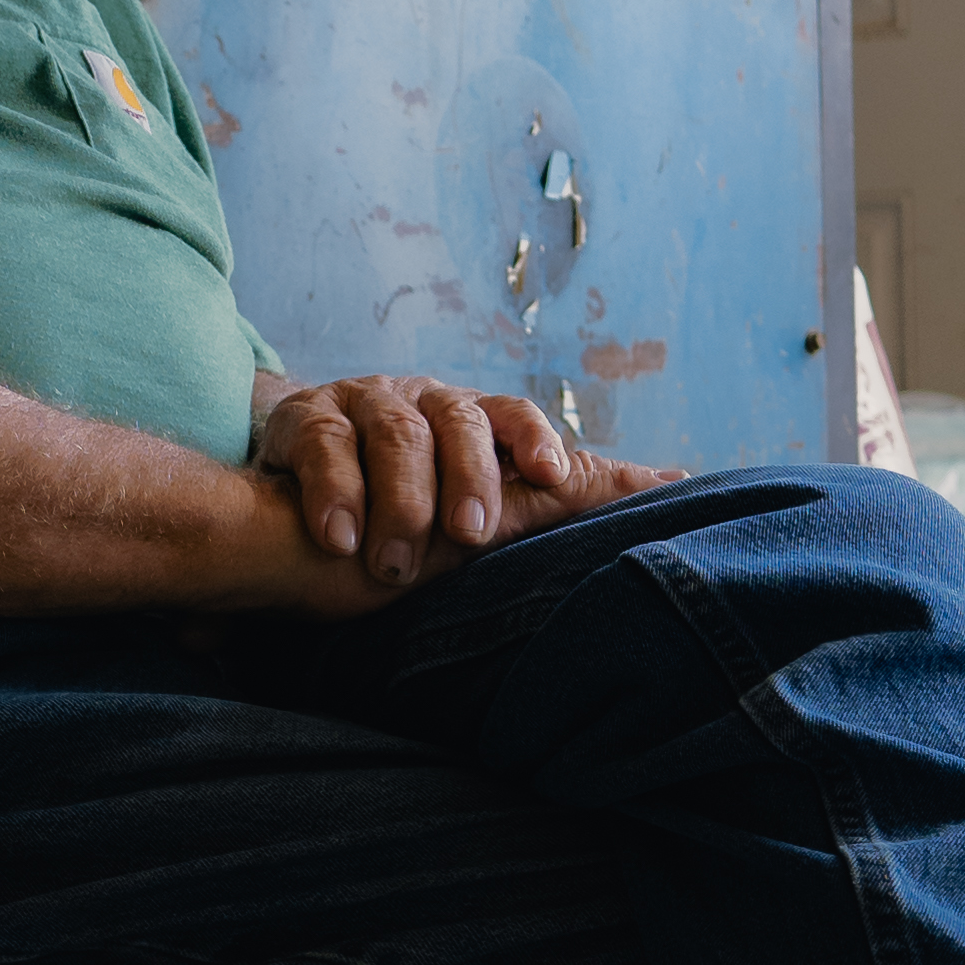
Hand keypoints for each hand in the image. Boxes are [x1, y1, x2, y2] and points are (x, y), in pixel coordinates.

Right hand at [248, 372, 680, 595]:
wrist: (292, 501)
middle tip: (470, 537)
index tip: (554, 472)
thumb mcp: (482, 502)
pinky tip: (339, 540)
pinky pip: (322, 449)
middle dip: (467, 477)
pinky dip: (333, 495)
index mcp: (468, 417)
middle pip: (456, 420)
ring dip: (399, 501)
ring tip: (395, 564)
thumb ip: (559, 492)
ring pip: (393, 434)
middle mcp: (419, 400)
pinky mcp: (302, 423)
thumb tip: (672, 482)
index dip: (534, 439)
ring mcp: (359, 405)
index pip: (512, 413)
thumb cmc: (404, 505)